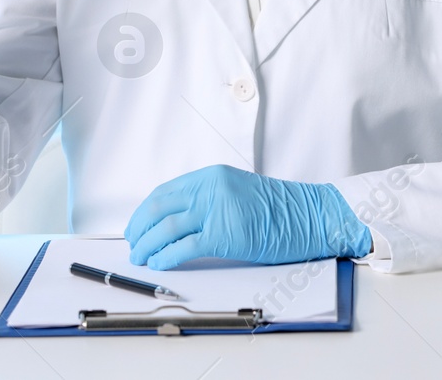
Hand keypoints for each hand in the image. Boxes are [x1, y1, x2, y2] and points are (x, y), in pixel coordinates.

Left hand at [124, 165, 371, 269]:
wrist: (308, 216)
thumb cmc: (278, 209)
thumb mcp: (235, 192)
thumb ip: (207, 200)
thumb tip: (173, 221)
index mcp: (211, 176)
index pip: (164, 193)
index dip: (143, 213)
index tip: (135, 227)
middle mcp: (210, 188)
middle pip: (158, 209)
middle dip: (138, 230)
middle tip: (132, 246)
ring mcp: (217, 210)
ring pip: (166, 228)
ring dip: (147, 247)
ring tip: (141, 259)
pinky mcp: (225, 234)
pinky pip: (184, 247)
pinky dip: (166, 258)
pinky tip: (159, 264)